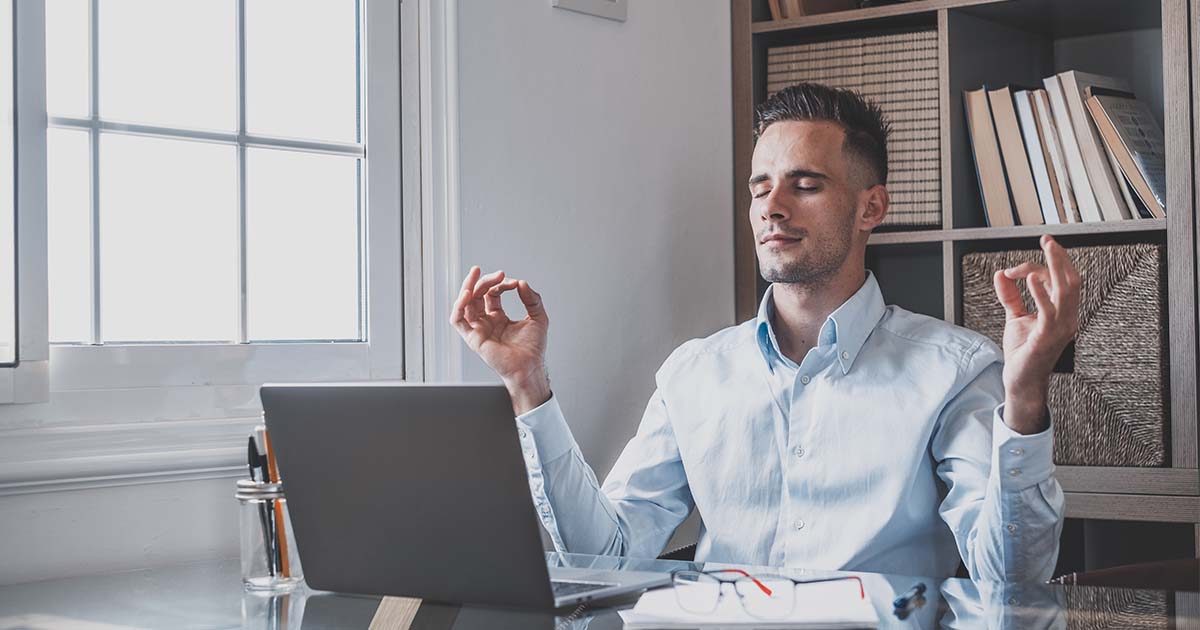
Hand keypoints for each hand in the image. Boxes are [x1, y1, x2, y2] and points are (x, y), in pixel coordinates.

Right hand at [449, 266, 551, 414]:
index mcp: (498, 318)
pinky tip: (467, 294)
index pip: (492, 294)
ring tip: (477, 274)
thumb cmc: (533, 349)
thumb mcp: (538, 317)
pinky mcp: (473, 338)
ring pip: (464, 303)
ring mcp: (478, 329)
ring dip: (469, 286)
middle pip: (476, 295)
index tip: (514, 283)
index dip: (501, 284)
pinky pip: (457, 320)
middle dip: (483, 281)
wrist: (530, 367)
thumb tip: (522, 283)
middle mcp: (486, 322)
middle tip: (496, 273)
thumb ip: (532, 298)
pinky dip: (458, 305)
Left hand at [992, 235, 1079, 433]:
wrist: (1020, 380)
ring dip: (1057, 266)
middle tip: (1047, 239)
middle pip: (1070, 280)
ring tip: (1048, 247)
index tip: (1012, 269)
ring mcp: (1060, 327)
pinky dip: (1041, 292)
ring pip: (1067, 290)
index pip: (1057, 281)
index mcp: (1062, 312)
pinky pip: (1049, 311)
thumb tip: (1001, 274)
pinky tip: (1030, 278)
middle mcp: (1067, 318)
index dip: (1036, 268)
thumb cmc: (1022, 352)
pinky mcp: (1047, 336)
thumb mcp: (1015, 317)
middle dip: (1060, 257)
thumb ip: (1010, 296)